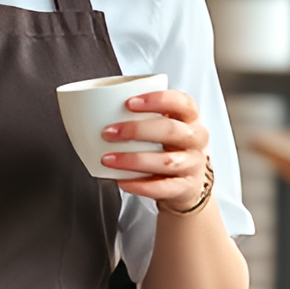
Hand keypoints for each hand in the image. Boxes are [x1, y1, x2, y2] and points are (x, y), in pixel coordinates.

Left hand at [100, 89, 210, 211]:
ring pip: (166, 161)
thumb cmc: (167, 146)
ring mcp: (194, 165)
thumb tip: (93, 107)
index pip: (181, 102)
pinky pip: (163, 188)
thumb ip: (139, 114)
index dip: (156, 100)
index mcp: (190, 117)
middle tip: (107, 132)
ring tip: (107, 159)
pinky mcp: (186, 188)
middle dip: (136, 130)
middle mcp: (196, 139)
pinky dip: (140, 185)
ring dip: (133, 160)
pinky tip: (122, 181)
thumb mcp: (162, 125)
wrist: (187, 184)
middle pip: (171, 130)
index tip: (128, 102)